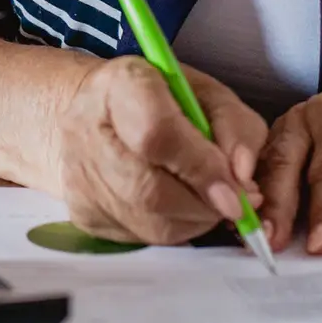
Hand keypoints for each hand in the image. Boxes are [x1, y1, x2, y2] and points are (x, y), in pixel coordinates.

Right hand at [53, 56, 266, 245]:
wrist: (94, 115)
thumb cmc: (159, 100)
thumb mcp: (207, 94)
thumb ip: (235, 127)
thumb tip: (243, 177)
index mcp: (120, 85)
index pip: (157, 134)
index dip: (202, 168)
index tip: (238, 193)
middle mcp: (85, 130)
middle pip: (151, 190)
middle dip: (205, 204)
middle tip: (234, 201)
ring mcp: (78, 177)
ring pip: (150, 222)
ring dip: (194, 219)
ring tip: (205, 198)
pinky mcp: (82, 213)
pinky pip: (141, 237)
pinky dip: (172, 227)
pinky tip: (176, 205)